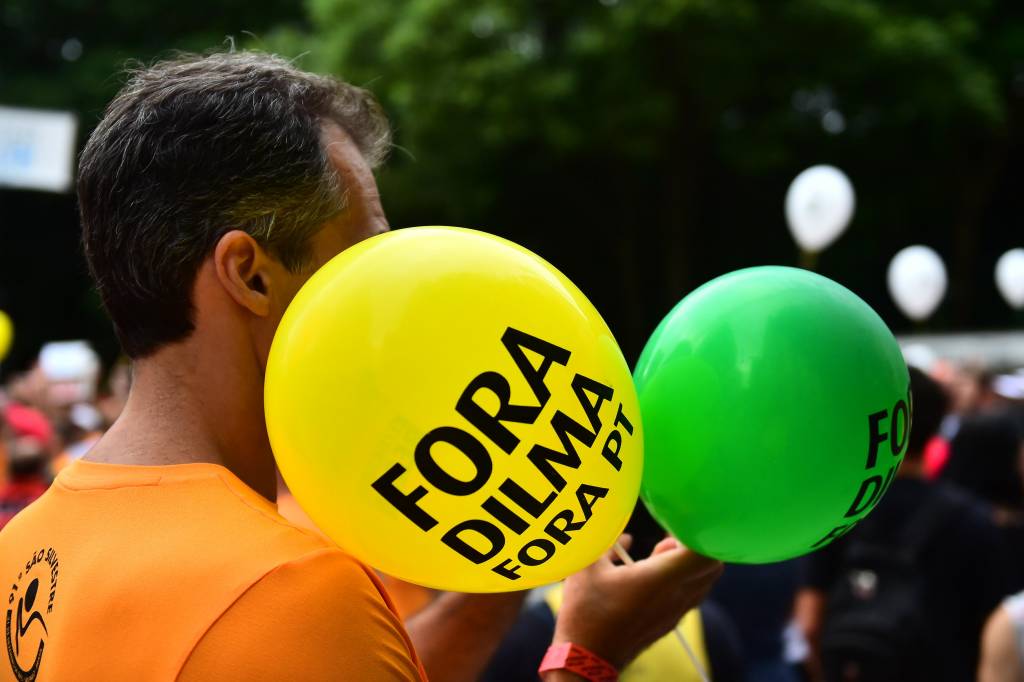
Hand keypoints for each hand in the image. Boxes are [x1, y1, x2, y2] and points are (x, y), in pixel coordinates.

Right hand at [550, 535, 722, 670]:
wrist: (587, 658)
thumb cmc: (586, 611)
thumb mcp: (587, 566)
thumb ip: (607, 543)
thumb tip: (625, 536)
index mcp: (661, 580)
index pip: (704, 553)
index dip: (698, 533)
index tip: (676, 523)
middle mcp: (676, 597)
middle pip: (713, 566)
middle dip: (696, 545)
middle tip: (669, 537)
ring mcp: (675, 613)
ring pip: (703, 582)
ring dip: (689, 564)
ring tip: (658, 555)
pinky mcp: (669, 623)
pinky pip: (690, 595)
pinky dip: (681, 580)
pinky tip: (650, 576)